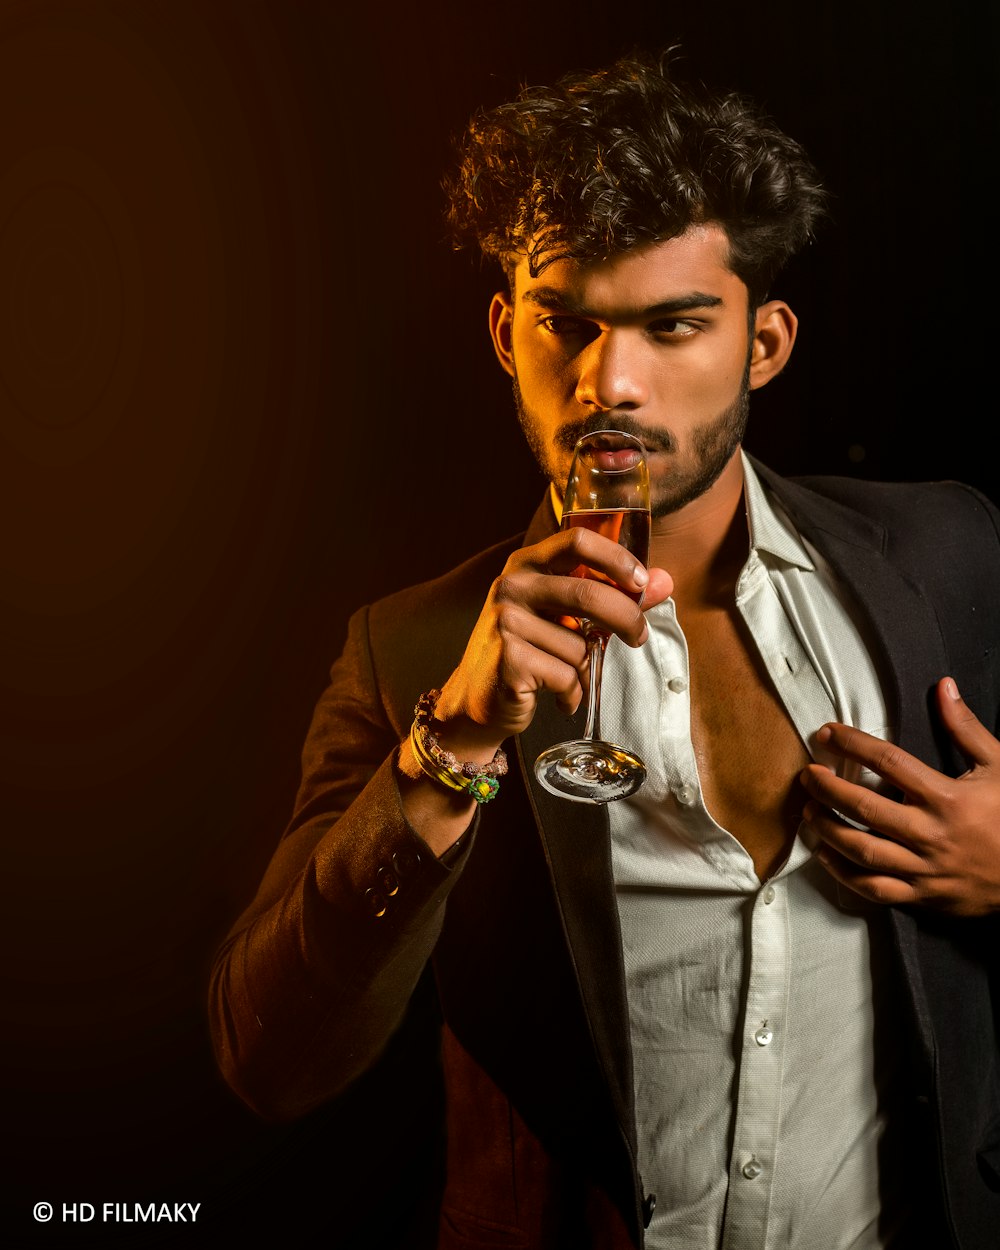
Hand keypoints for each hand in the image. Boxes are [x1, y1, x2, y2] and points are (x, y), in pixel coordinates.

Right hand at [434, 528, 671, 751]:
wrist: (479, 699)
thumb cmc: (529, 652)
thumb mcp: (565, 617)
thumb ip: (611, 596)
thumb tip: (664, 582)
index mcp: (526, 564)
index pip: (577, 541)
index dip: (616, 558)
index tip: (641, 582)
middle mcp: (512, 586)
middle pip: (587, 593)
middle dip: (626, 618)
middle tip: (639, 636)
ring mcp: (505, 621)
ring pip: (579, 644)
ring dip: (586, 669)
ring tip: (569, 678)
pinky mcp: (508, 658)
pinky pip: (566, 675)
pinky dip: (572, 692)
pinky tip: (557, 696)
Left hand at [800, 678, 999, 916]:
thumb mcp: (999, 765)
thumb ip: (965, 727)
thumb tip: (944, 688)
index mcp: (946, 797)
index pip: (888, 762)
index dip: (852, 744)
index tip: (828, 734)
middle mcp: (930, 832)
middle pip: (865, 807)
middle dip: (828, 789)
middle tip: (809, 775)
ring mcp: (924, 867)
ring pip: (863, 850)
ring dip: (829, 829)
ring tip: (810, 811)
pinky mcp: (922, 895)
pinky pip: (874, 887)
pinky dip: (844, 873)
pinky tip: (825, 855)